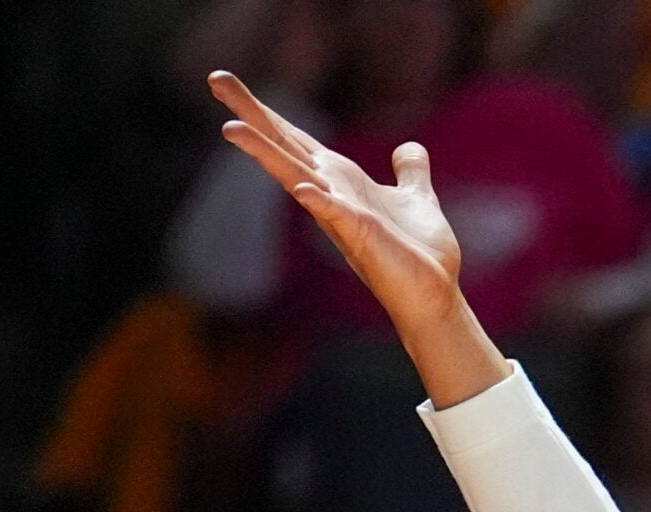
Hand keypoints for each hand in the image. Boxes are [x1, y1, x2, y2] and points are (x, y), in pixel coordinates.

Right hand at [211, 70, 460, 325]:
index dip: (265, 112)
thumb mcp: (416, 198)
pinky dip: (318, 199)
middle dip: (251, 113)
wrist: (435, 294)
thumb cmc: (420, 253)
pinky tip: (301, 187)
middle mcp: (331, 193)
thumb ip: (410, 172)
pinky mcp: (360, 235)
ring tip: (230, 127)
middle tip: (214, 79)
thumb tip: (409, 147)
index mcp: (342, 181)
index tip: (227, 84)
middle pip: (284, 145)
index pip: (296, 139)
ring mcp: (341, 215)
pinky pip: (334, 213)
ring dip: (264, 152)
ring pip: (294, 175)